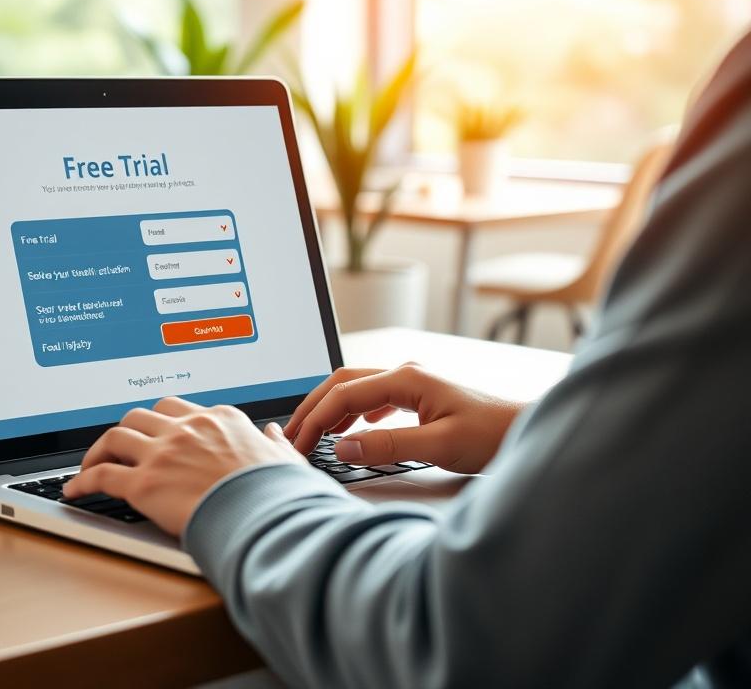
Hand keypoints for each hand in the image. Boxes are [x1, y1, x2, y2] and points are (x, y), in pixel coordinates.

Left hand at [63, 397, 304, 535]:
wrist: (268, 516)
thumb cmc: (279, 494)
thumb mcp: (285, 459)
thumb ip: (274, 443)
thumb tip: (271, 434)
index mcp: (220, 419)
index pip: (179, 409)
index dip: (162, 422)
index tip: (155, 433)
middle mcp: (188, 429)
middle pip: (142, 415)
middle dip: (128, 429)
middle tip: (120, 446)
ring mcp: (164, 453)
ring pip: (116, 436)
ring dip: (99, 450)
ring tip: (91, 465)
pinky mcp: (145, 483)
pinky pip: (102, 474)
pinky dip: (83, 480)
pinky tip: (75, 490)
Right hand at [283, 364, 524, 473]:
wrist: (527, 430)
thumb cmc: (492, 434)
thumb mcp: (438, 446)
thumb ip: (387, 445)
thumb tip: (342, 447)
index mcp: (406, 378)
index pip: (344, 394)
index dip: (315, 419)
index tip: (298, 444)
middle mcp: (405, 374)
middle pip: (342, 383)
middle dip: (313, 409)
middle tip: (293, 436)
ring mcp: (412, 383)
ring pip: (356, 390)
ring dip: (331, 411)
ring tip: (313, 436)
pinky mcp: (419, 397)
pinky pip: (373, 400)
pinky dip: (352, 414)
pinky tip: (350, 431)